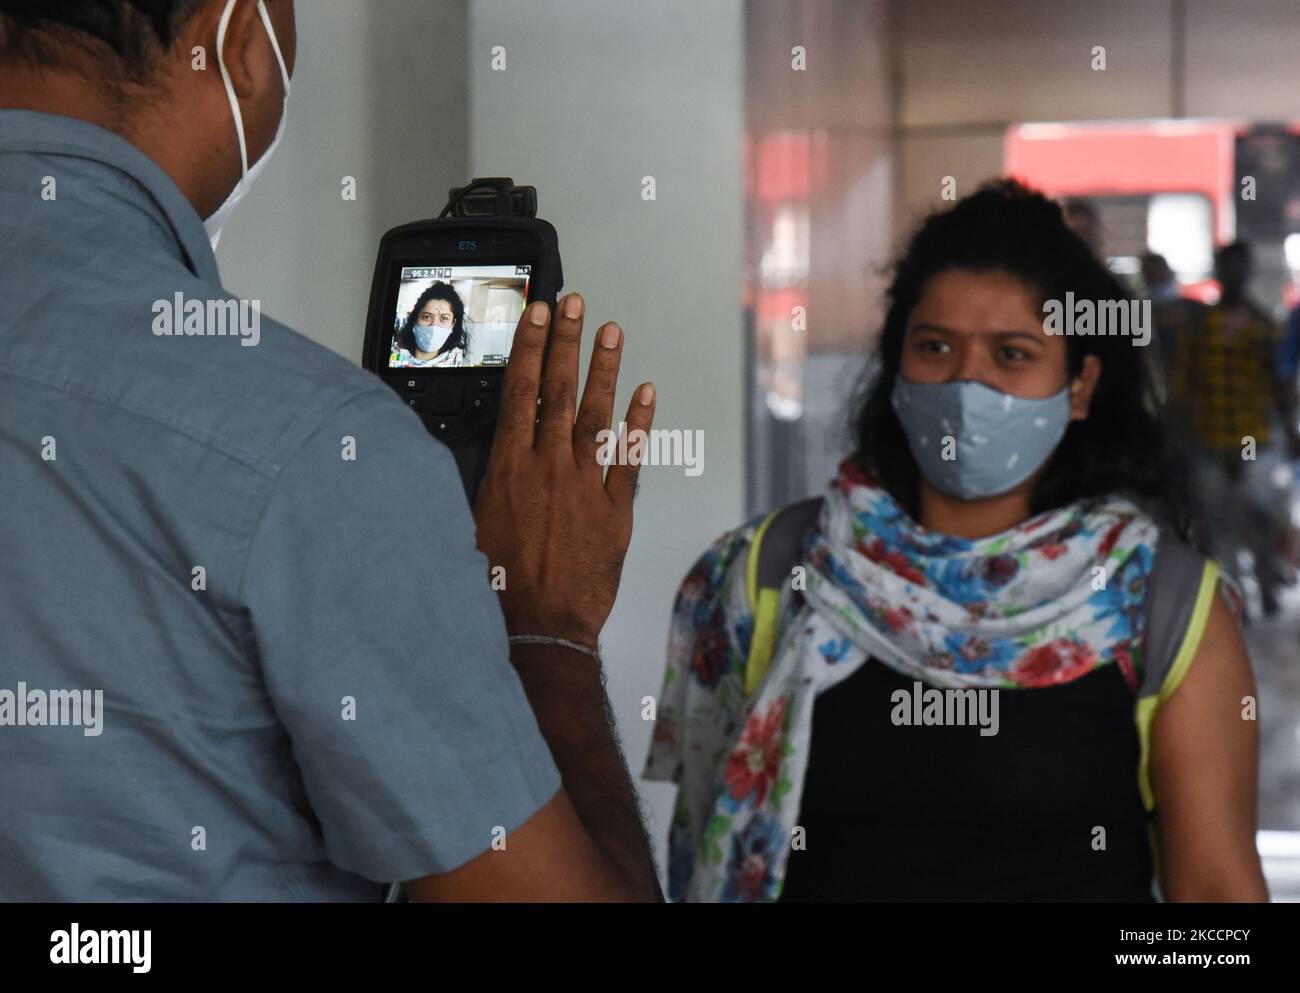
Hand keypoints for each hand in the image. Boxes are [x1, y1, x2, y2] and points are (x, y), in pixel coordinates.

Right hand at [473, 292, 655, 647]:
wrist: (539, 627)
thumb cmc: (500, 586)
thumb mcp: (472, 525)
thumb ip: (484, 481)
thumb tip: (487, 450)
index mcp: (509, 469)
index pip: (519, 392)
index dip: (529, 347)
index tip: (536, 314)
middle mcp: (548, 468)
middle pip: (557, 391)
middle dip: (565, 342)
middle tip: (574, 304)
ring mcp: (585, 486)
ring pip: (595, 416)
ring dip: (604, 370)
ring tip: (611, 332)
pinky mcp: (615, 511)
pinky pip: (629, 460)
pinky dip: (638, 426)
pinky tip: (646, 395)